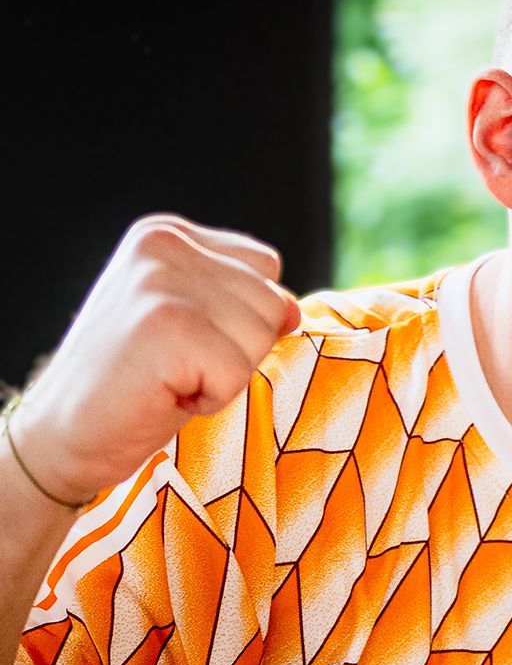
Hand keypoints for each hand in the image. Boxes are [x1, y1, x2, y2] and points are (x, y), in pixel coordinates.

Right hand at [16, 215, 300, 502]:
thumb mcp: (196, 324)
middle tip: (177, 364)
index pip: (266, 268)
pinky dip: (212, 398)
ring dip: (227, 373)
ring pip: (262, 335)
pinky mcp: (166, 327)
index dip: (240, 319)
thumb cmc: (138, 380)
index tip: (184, 338)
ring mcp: (161, 282)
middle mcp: (162, 244)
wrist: (65, 432)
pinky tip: (166, 393)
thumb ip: (245, 303)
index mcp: (168, 232)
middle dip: (238, 349)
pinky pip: (238, 373)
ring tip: (172, 376)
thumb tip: (294, 310)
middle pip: (271, 302)